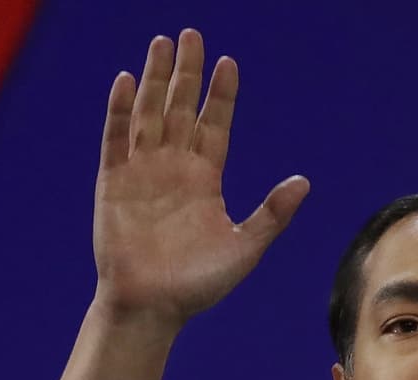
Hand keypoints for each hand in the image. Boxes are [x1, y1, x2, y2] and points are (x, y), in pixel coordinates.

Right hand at [91, 29, 308, 329]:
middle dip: (187, 72)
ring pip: (149, 114)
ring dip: (154, 79)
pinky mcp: (113, 183)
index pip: (215, 125)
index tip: (230, 63)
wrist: (153, 308)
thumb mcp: (245, 247)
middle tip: (192, 34)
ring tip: (161, 43)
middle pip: (180, 108)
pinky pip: (116, 139)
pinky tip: (124, 80)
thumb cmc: (199, 285)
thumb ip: (272, 214)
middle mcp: (173, 168)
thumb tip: (304, 181)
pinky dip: (119, 111)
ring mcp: (142, 172)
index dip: (221, 95)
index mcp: (205, 180)